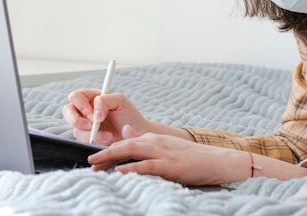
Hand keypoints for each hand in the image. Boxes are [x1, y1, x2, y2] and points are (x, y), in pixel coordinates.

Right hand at [62, 89, 148, 144]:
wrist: (137, 134)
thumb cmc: (129, 115)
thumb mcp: (119, 100)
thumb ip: (104, 101)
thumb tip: (94, 115)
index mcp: (92, 97)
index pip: (75, 97)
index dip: (81, 105)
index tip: (93, 114)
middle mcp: (86, 111)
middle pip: (67, 111)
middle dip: (77, 120)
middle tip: (91, 126)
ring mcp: (86, 126)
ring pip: (76, 129)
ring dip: (91, 134)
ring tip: (109, 135)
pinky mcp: (88, 139)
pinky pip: (83, 141)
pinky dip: (95, 141)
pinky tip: (108, 140)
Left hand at [88, 125, 249, 185]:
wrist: (217, 160)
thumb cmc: (192, 158)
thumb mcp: (167, 147)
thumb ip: (146, 141)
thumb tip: (126, 134)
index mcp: (154, 139)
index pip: (126, 143)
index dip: (108, 151)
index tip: (95, 159)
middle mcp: (156, 142)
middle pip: (124, 144)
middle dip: (105, 152)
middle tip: (89, 161)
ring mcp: (163, 153)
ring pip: (132, 151)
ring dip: (112, 157)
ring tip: (96, 165)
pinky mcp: (170, 165)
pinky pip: (147, 166)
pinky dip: (132, 168)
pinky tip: (121, 172)